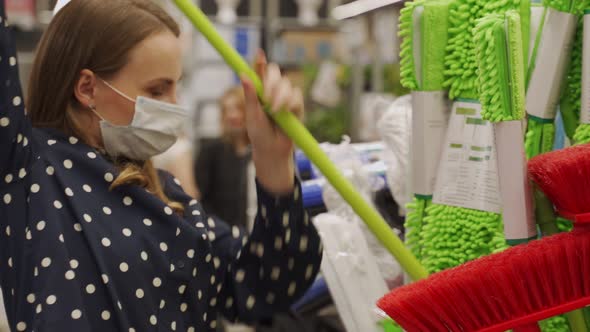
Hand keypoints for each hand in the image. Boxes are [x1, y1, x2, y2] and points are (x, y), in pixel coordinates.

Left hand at [241, 50, 303, 194]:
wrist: (273, 149)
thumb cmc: (259, 134)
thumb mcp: (251, 114)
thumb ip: (250, 95)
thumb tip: (242, 74)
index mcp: (258, 91)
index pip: (259, 72)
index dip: (259, 62)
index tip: (259, 53)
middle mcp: (272, 91)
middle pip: (275, 72)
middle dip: (271, 82)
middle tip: (266, 97)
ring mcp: (285, 97)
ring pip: (286, 83)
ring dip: (280, 96)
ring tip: (274, 111)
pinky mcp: (297, 105)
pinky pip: (296, 96)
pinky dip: (290, 103)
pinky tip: (285, 113)